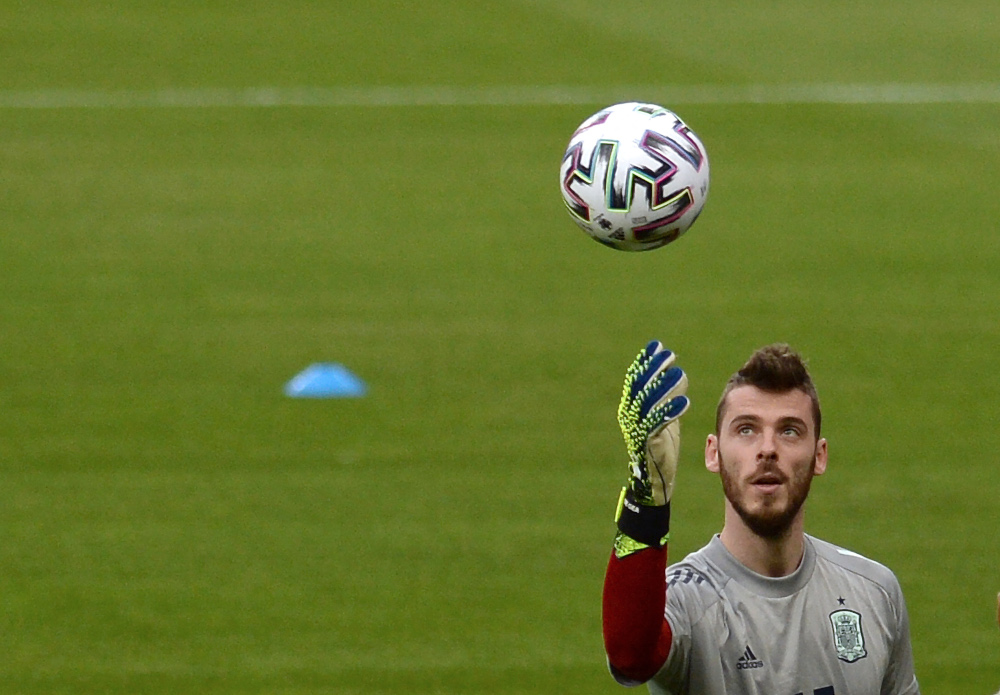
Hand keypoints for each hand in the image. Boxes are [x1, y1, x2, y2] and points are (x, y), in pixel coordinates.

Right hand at [618, 341, 689, 506]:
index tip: (657, 346)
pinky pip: (658, 424)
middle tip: (669, 354)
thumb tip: (678, 374)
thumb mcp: (664, 419)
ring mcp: (636, 430)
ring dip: (663, 386)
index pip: (635, 379)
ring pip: (648, 403)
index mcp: (630, 408)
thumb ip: (668, 398)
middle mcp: (628, 416)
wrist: (653, 482)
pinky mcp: (647, 443)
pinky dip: (670, 411)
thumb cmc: (659, 448)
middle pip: (639, 387)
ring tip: (678, 372)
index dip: (645, 362)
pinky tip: (685, 401)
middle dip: (654, 369)